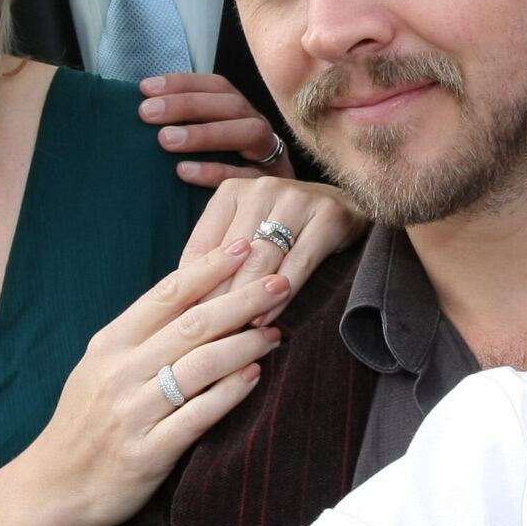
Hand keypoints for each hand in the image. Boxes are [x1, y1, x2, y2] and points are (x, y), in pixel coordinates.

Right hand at [30, 241, 284, 525]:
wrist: (51, 488)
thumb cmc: (85, 422)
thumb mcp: (100, 367)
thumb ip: (141, 336)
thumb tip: (195, 295)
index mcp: (109, 345)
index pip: (166, 294)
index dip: (209, 268)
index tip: (244, 247)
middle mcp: (120, 373)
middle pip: (192, 325)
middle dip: (242, 300)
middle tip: (280, 283)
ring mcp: (133, 413)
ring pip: (200, 366)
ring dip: (245, 345)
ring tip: (274, 334)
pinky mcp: (147, 454)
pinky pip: (197, 416)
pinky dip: (230, 393)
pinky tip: (254, 377)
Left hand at [139, 73, 293, 185]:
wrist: (267, 217)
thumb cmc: (223, 176)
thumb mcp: (209, 147)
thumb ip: (185, 127)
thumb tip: (144, 110)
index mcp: (242, 114)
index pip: (217, 87)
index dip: (183, 83)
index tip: (145, 89)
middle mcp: (259, 128)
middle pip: (232, 105)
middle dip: (187, 104)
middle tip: (147, 113)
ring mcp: (270, 155)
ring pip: (248, 132)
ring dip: (205, 133)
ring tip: (165, 140)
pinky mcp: (271, 184)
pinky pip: (247, 175)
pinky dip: (215, 171)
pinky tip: (184, 171)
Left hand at [183, 177, 365, 324]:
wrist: (345, 205)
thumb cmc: (284, 229)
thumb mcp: (244, 232)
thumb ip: (214, 255)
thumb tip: (180, 297)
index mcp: (232, 191)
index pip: (205, 247)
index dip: (197, 288)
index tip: (191, 322)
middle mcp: (263, 188)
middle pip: (234, 257)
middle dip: (221, 300)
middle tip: (212, 337)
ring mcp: (297, 199)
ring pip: (264, 260)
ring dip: (249, 300)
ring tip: (237, 332)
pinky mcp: (328, 216)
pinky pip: (299, 264)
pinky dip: (282, 295)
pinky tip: (267, 318)